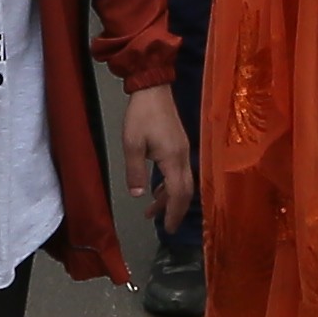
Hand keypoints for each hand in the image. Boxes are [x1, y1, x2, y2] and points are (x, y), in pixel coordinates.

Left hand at [124, 83, 196, 237]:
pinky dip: (169, 185)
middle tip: (167, 227)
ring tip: (152, 212)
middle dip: (176, 211)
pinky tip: (157, 189)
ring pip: (182, 182)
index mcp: (172, 159)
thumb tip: (138, 195)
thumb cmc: (141, 115)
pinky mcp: (179, 145)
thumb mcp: (132, 144)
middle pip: (185, 191)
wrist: (153, 88)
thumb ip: (135, 171)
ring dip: (169, 198)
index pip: (178, 193)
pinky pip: (179, 172)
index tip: (168, 229)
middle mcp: (183, 157)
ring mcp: (183, 150)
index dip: (174, 213)